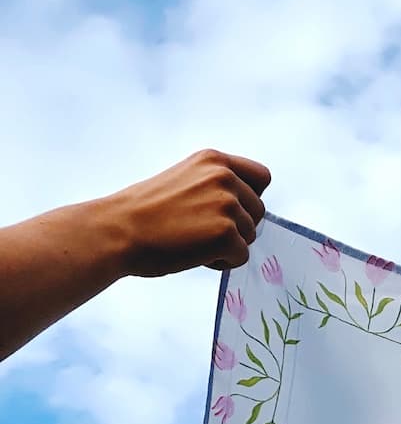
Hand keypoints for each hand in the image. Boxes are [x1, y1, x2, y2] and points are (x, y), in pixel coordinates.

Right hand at [104, 150, 271, 276]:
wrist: (116, 231)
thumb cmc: (143, 213)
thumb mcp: (184, 180)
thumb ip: (214, 185)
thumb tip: (243, 204)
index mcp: (213, 160)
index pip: (262, 177)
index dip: (250, 198)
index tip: (230, 211)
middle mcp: (224, 177)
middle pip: (258, 211)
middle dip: (237, 226)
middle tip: (200, 231)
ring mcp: (226, 205)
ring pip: (250, 235)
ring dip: (226, 245)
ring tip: (192, 241)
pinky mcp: (225, 234)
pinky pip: (241, 256)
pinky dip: (221, 262)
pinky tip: (194, 255)